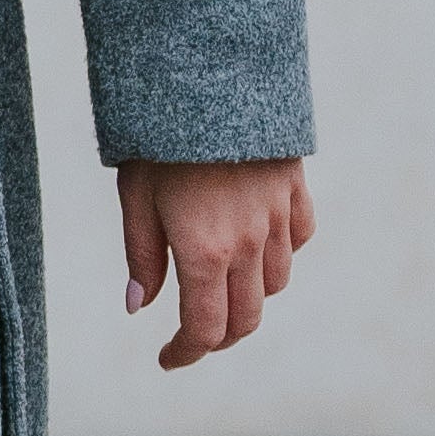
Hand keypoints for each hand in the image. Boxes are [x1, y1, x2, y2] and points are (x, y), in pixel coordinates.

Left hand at [120, 157, 315, 371]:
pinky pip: (298, 240)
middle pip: (246, 318)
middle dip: (218, 337)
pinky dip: (280, 256)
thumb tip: (139, 307)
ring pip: (276, 284)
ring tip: (219, 291)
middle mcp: (249, 244)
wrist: (214, 76)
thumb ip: (142, 256)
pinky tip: (257, 248)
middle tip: (191, 336)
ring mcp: (278, 218)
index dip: (185, 353)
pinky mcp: (295, 190)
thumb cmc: (160, 137)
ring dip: (248, 299)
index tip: (166, 359)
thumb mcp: (136, 197)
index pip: (204, 328)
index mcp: (204, 252)